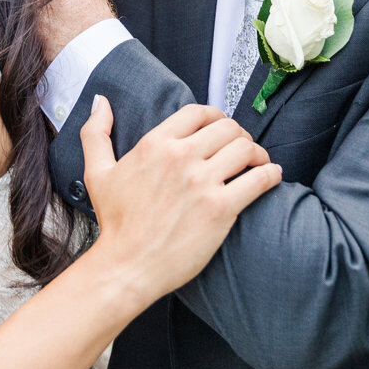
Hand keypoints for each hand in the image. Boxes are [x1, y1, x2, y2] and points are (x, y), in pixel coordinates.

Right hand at [81, 96, 281, 301]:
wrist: (127, 267)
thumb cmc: (115, 223)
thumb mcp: (98, 172)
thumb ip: (96, 133)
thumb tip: (100, 101)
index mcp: (156, 144)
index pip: (199, 113)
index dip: (217, 116)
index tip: (222, 128)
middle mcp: (180, 157)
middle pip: (228, 128)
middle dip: (240, 134)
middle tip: (243, 148)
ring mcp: (202, 183)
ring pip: (246, 149)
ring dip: (257, 153)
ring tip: (258, 162)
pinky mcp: (221, 209)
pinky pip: (258, 179)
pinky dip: (271, 174)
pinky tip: (272, 176)